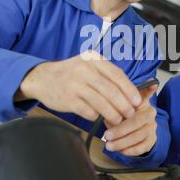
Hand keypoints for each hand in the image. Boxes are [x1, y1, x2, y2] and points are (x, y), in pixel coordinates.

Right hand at [15, 50, 140, 124]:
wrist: (42, 78)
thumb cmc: (71, 74)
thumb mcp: (88, 66)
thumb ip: (107, 76)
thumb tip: (130, 93)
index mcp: (93, 59)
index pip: (117, 75)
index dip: (130, 90)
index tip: (138, 101)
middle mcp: (85, 69)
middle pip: (111, 91)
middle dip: (124, 105)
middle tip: (129, 114)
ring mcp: (75, 84)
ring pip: (101, 103)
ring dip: (112, 115)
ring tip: (117, 120)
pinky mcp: (67, 99)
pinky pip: (88, 111)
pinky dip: (95, 117)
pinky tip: (97, 118)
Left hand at [102, 83, 157, 155]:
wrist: (133, 132)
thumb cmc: (123, 117)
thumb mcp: (117, 108)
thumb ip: (113, 107)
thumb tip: (104, 110)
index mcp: (142, 101)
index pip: (146, 93)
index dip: (149, 89)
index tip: (153, 83)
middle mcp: (150, 113)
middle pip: (138, 120)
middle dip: (121, 129)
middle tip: (107, 135)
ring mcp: (152, 127)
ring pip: (139, 136)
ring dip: (122, 142)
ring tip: (109, 145)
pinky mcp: (152, 140)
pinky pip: (142, 147)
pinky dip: (130, 150)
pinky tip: (120, 150)